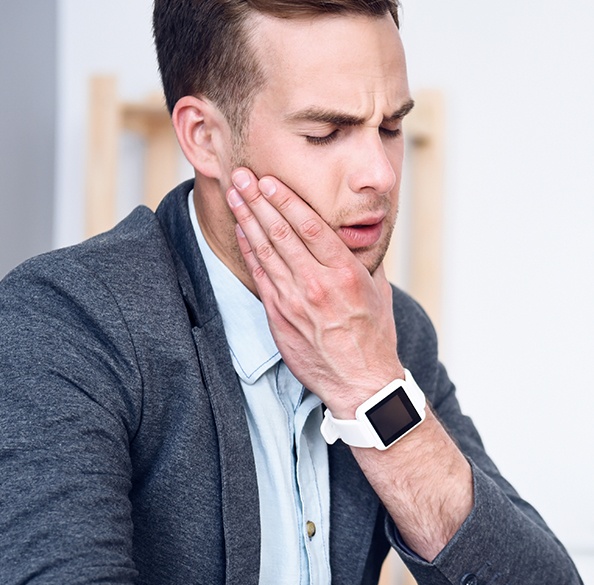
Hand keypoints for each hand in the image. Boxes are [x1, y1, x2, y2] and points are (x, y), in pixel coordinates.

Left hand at [226, 168, 402, 416]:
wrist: (361, 381)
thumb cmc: (373, 336)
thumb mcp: (378, 290)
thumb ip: (361, 259)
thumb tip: (355, 234)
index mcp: (344, 272)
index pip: (309, 225)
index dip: (285, 199)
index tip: (269, 179)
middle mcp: (317, 283)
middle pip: (281, 232)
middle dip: (258, 199)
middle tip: (242, 174)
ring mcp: (295, 301)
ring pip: (266, 251)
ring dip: (247, 219)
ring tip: (235, 194)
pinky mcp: (280, 317)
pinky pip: (261, 277)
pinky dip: (250, 251)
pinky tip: (242, 231)